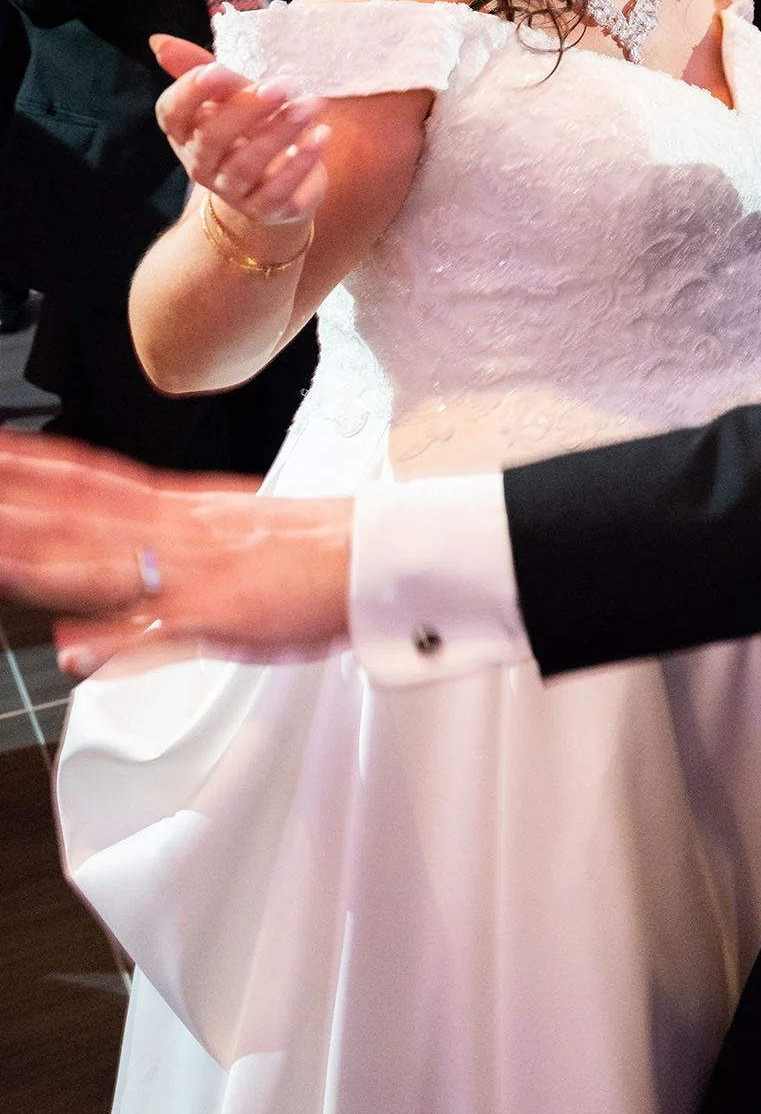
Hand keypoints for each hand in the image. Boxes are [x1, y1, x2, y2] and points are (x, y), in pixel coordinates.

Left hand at [0, 434, 352, 674]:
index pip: (89, 479)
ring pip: (106, 564)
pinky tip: (74, 648)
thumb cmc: (308, 551)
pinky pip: (161, 631)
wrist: (372, 554)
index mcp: (179, 507)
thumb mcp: (227, 536)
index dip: (36, 466)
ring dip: (45, 560)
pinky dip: (117, 639)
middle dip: (20, 504)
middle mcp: (177, 530)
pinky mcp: (221, 615)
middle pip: (78, 514)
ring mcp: (194, 571)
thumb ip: (167, 546)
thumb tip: (121, 565)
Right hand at [151, 33, 330, 233]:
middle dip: (246, 110)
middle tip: (282, 86)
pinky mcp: (263, 209)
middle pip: (211, 138)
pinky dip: (300, 163)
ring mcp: (230, 190)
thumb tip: (164, 37)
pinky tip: (320, 136)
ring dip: (280, 133)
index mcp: (185, 131)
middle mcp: (200, 163)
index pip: (171, 112)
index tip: (219, 70)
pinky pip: (277, 191)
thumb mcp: (229, 95)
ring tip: (309, 107)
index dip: (191, 92)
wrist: (272, 186)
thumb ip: (201, 67)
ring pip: (246, 165)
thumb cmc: (247, 129)